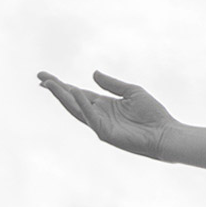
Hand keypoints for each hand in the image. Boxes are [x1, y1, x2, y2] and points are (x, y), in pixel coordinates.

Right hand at [38, 70, 176, 158]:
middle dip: (56, 89)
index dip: (62, 85)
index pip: (78, 93)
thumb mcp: (132, 92)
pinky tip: (75, 93)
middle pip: (72, 100)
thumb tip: (93, 73)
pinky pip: (90, 117)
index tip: (45, 76)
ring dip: (63, 96)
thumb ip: (112, 84)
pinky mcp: (105, 133)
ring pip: (76, 109)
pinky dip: (82, 104)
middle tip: (40, 77)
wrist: (165, 133)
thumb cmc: (153, 114)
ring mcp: (100, 125)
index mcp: (104, 105)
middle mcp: (98, 115)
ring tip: (50, 83)